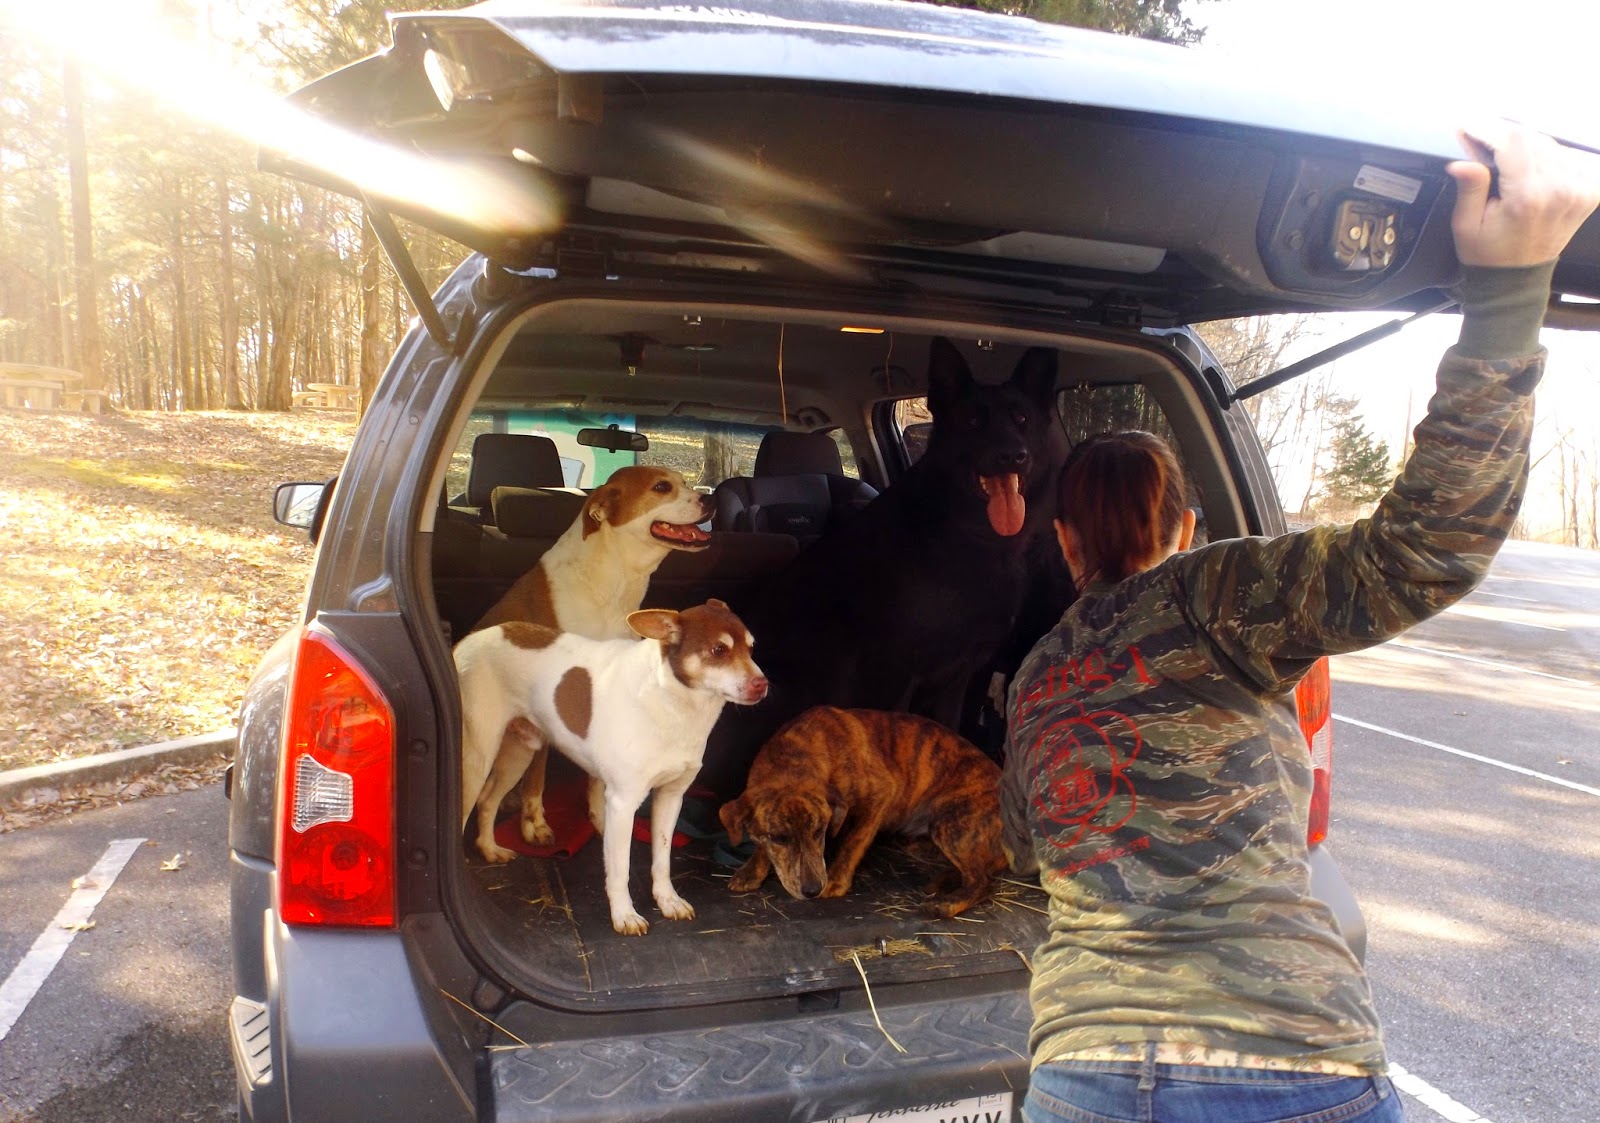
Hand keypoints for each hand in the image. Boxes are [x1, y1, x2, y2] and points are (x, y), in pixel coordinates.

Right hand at [1446, 122, 1599, 267]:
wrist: (1517, 277)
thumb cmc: (1489, 253)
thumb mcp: (1466, 225)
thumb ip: (1470, 188)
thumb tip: (1462, 162)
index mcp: (1528, 197)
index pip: (1512, 141)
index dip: (1488, 127)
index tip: (1470, 125)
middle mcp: (1559, 190)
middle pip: (1531, 138)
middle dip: (1503, 134)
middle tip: (1481, 139)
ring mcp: (1578, 190)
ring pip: (1550, 144)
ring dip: (1524, 144)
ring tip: (1502, 157)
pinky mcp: (1587, 191)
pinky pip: (1566, 157)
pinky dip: (1546, 156)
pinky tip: (1528, 168)